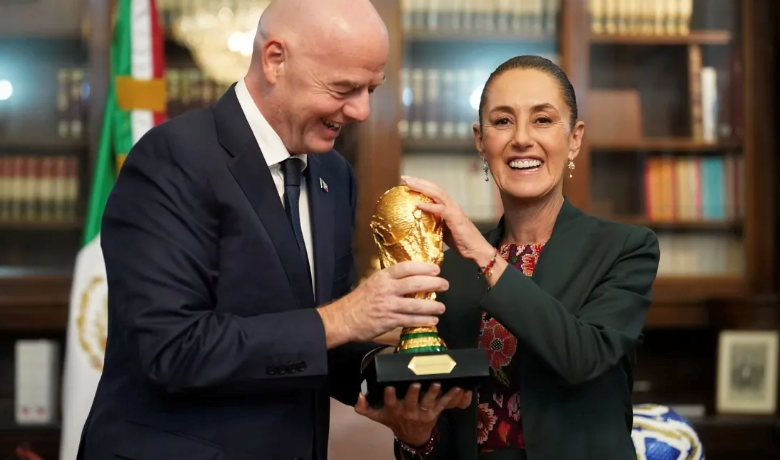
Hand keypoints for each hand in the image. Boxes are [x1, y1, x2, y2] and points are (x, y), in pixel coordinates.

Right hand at [317, 261, 448, 346]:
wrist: (343, 319)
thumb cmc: (358, 301)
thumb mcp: (373, 283)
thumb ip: (390, 281)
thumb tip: (412, 279)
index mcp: (383, 277)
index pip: (406, 268)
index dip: (423, 267)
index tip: (436, 268)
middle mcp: (387, 289)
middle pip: (415, 283)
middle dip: (433, 283)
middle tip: (445, 284)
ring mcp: (388, 305)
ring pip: (416, 304)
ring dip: (432, 306)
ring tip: (442, 307)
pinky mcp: (389, 321)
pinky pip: (411, 320)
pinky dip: (424, 321)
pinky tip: (432, 320)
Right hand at [354, 383, 472, 446]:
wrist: (411, 436)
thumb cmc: (393, 420)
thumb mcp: (377, 416)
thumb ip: (364, 407)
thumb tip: (359, 395)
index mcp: (394, 409)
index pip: (390, 401)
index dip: (389, 394)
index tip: (389, 386)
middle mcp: (408, 411)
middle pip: (411, 401)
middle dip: (413, 392)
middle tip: (415, 383)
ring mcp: (422, 413)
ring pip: (428, 402)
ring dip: (433, 392)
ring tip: (437, 384)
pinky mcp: (434, 413)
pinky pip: (443, 404)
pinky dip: (450, 396)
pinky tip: (457, 387)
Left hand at [402, 176, 491, 260]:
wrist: (477, 250)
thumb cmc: (461, 242)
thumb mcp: (443, 230)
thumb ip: (433, 223)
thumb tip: (418, 221)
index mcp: (448, 206)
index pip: (433, 191)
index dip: (421, 185)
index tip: (407, 182)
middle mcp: (451, 205)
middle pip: (434, 188)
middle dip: (418, 181)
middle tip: (404, 177)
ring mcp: (454, 210)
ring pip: (437, 194)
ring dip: (422, 188)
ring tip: (409, 184)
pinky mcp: (455, 218)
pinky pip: (440, 209)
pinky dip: (429, 206)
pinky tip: (418, 204)